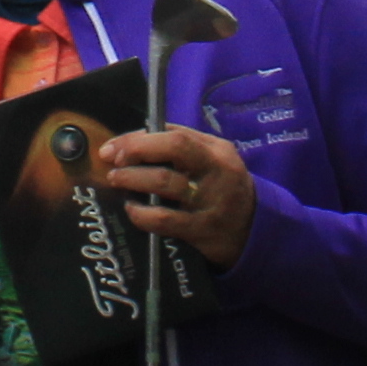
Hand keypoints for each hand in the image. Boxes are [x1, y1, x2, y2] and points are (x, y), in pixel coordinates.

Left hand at [95, 124, 255, 269]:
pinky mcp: (201, 230)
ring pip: (164, 183)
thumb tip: (130, 141)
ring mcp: (210, 202)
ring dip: (132, 180)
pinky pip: (163, 219)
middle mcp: (217, 172)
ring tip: (117, 181)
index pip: (175, 135)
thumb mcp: (211, 159)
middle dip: (136, 152)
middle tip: (114, 164)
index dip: (139, 140)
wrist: (253, 229)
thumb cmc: (220, 186)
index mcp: (217, 151)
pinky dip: (141, 213)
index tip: (114, 148)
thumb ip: (178, 144)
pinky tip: (133, 209)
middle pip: (174, 149)